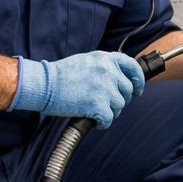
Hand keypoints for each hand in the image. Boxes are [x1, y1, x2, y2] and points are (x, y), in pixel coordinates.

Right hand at [11, 51, 144, 128]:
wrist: (44, 85)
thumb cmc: (61, 76)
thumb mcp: (86, 62)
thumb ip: (105, 67)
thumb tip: (120, 80)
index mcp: (105, 58)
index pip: (132, 66)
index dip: (138, 80)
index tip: (137, 90)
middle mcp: (108, 71)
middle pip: (127, 90)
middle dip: (120, 100)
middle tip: (106, 104)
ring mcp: (104, 87)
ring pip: (119, 106)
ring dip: (110, 111)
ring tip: (95, 111)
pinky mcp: (97, 104)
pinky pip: (109, 119)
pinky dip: (103, 123)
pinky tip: (94, 121)